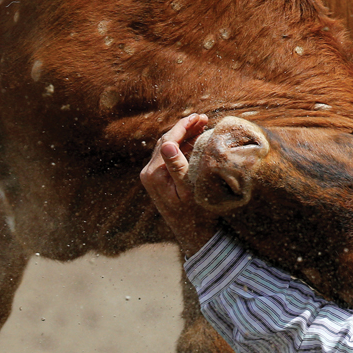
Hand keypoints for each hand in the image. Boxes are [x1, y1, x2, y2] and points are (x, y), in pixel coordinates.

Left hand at [140, 114, 218, 256]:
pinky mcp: (157, 180)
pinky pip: (168, 158)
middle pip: (166, 142)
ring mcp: (151, 177)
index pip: (168, 140)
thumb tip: (168, 144)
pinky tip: (193, 142)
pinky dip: (181, 147)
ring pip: (167, 148)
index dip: (184, 126)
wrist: (192, 235)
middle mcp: (148, 173)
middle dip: (184, 128)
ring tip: (201, 127)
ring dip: (183, 136)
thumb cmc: (195, 214)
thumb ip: (177, 167)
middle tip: (204, 119)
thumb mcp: (189, 191)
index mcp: (154, 173)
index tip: (200, 116)